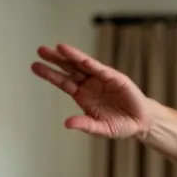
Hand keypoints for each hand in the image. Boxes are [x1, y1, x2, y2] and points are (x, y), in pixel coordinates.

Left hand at [30, 43, 149, 138]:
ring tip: (57, 48)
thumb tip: (67, 123)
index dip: (49, 74)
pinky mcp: (115, 77)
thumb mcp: (101, 129)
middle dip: (55, 60)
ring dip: (70, 56)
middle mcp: (89, 84)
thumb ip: (85, 125)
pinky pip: (99, 69)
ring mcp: (101, 79)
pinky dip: (88, 62)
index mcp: (82, 95)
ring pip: (82, 65)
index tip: (35, 66)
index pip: (63, 82)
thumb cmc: (120, 125)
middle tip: (41, 51)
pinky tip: (77, 57)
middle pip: (69, 69)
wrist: (141, 122)